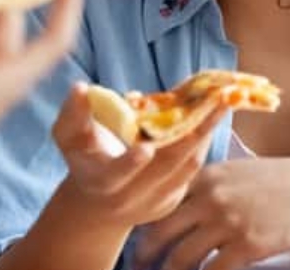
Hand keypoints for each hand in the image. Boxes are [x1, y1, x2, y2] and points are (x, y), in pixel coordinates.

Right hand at [52, 83, 224, 229]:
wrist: (99, 202)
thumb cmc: (84, 158)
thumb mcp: (68, 137)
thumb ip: (73, 113)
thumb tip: (80, 88)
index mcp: (103, 182)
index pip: (117, 175)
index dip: (130, 163)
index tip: (145, 147)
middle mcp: (131, 198)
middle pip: (165, 168)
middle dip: (191, 134)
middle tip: (212, 103)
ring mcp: (156, 202)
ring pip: (186, 168)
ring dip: (205, 134)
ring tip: (220, 104)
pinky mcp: (173, 198)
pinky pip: (192, 168)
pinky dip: (203, 141)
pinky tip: (213, 116)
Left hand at [137, 155, 289, 269]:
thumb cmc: (278, 180)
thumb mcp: (235, 172)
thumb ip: (205, 185)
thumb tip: (180, 206)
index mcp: (204, 176)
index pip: (160, 201)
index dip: (144, 224)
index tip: (137, 239)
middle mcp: (209, 197)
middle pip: (161, 231)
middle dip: (144, 254)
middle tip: (137, 267)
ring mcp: (227, 222)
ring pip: (182, 258)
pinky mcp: (247, 245)